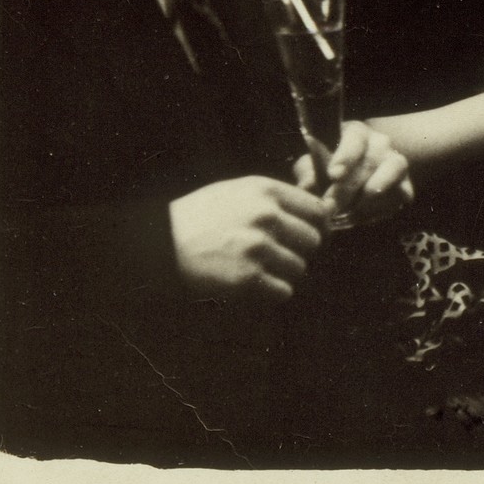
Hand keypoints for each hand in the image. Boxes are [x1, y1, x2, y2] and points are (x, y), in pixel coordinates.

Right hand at [168, 176, 328, 301]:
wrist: (158, 243)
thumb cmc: (200, 217)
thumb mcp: (239, 191)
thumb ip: (278, 198)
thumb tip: (325, 212)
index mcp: (266, 191)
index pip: (318, 210)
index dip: (320, 227)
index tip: (312, 237)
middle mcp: (266, 216)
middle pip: (313, 241)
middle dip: (301, 252)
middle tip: (281, 257)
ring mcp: (257, 247)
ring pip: (300, 268)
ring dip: (284, 274)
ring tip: (260, 270)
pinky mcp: (246, 277)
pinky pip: (283, 291)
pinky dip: (272, 293)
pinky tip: (253, 285)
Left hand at [293, 120, 413, 225]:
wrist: (353, 182)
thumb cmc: (328, 171)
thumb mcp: (312, 166)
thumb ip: (307, 173)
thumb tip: (307, 185)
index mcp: (355, 133)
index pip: (355, 139)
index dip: (345, 157)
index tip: (334, 175)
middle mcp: (380, 143)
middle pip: (370, 161)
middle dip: (349, 188)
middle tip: (331, 206)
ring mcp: (396, 162)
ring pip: (394, 171)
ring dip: (372, 194)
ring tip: (352, 212)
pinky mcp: (405, 184)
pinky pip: (401, 193)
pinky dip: (383, 207)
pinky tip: (363, 217)